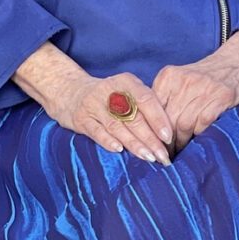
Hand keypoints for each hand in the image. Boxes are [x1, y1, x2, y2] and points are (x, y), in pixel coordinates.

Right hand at [49, 71, 173, 165]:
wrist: (70, 92)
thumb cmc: (109, 96)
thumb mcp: (126, 91)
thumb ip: (144, 104)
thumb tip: (168, 131)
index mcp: (127, 81)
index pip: (146, 99)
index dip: (158, 119)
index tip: (169, 137)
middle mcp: (111, 90)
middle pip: (134, 117)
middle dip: (150, 139)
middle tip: (162, 156)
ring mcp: (94, 104)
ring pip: (118, 127)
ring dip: (134, 144)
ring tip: (148, 158)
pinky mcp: (82, 118)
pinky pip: (96, 131)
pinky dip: (108, 141)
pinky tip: (119, 151)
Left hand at [152, 31, 238, 152]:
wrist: (236, 62)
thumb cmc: (205, 76)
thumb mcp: (179, 80)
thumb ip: (165, 98)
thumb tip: (150, 129)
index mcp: (168, 76)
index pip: (152, 109)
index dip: (151, 131)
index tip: (151, 145)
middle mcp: (183, 81)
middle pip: (167, 119)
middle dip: (165, 142)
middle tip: (164, 155)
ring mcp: (203, 88)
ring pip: (183, 125)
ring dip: (180, 143)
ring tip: (179, 152)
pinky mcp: (220, 97)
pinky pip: (202, 124)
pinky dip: (197, 137)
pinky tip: (196, 142)